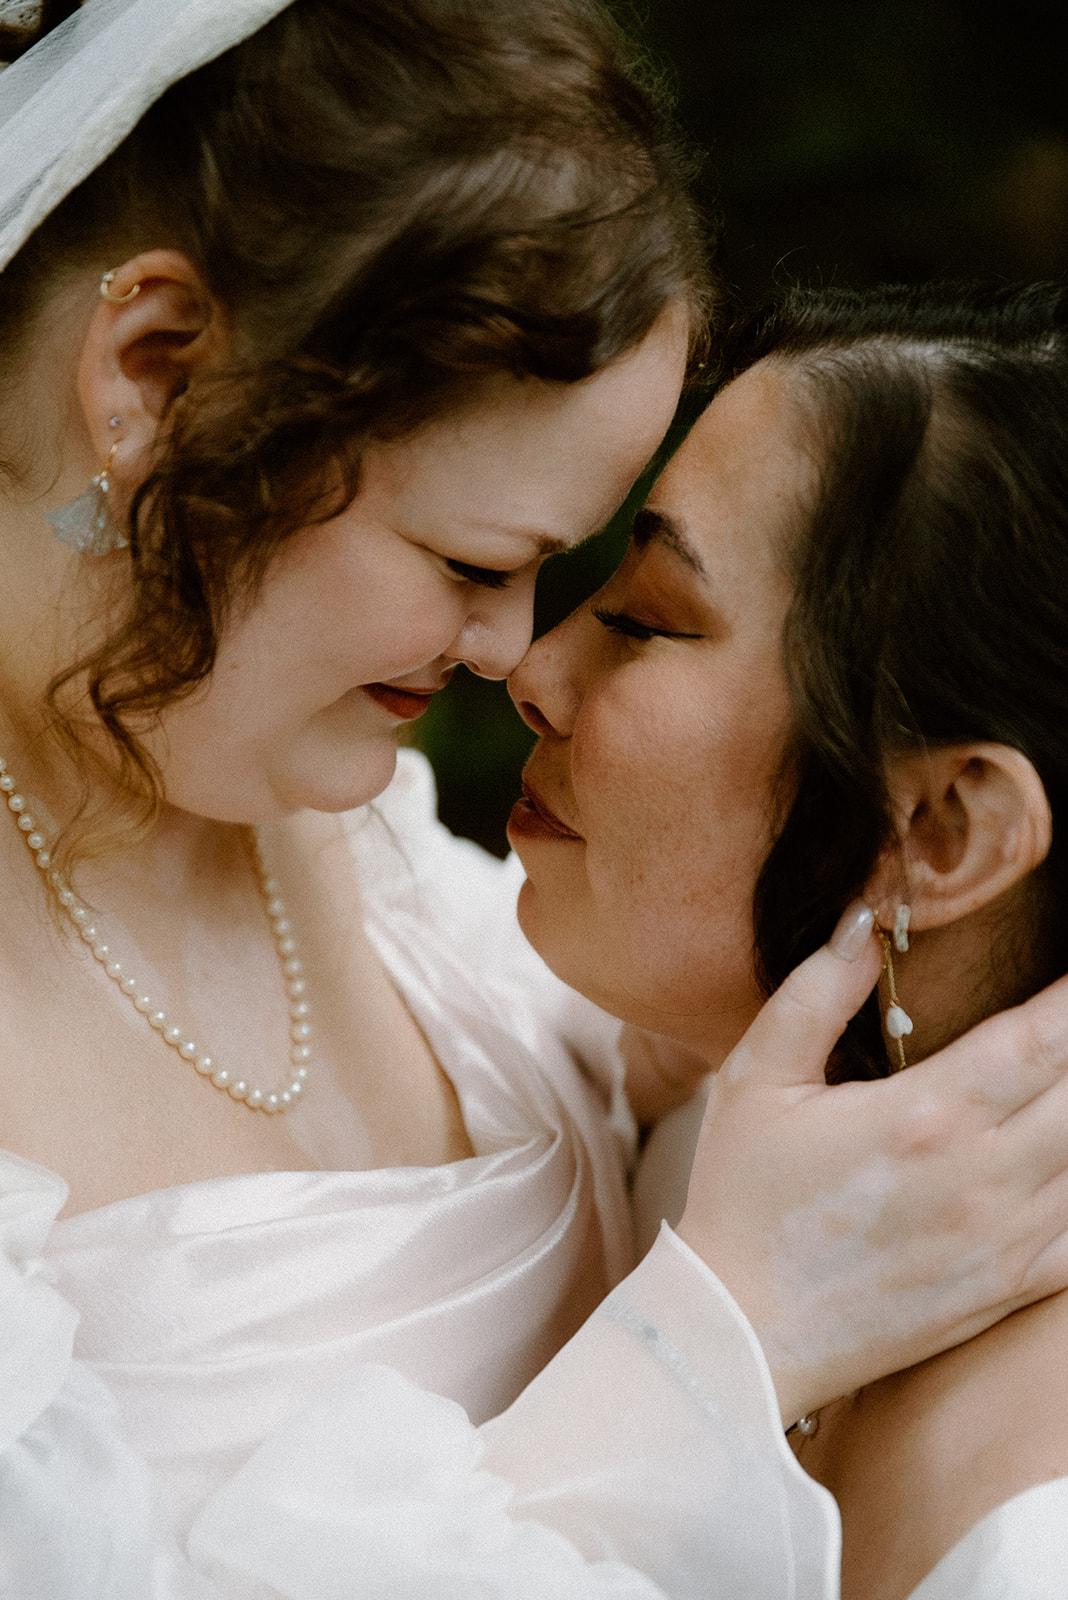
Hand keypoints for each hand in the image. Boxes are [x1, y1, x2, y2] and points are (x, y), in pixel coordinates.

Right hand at [676, 901, 1067, 1424]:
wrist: (742, 1334)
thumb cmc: (742, 1197)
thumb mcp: (756, 1080)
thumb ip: (815, 993)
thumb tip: (862, 920)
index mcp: (924, 1117)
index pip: (1040, 1038)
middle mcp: (982, 1179)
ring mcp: (1005, 1241)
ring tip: (1066, 1075)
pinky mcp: (1008, 1288)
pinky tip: (1065, 1154)